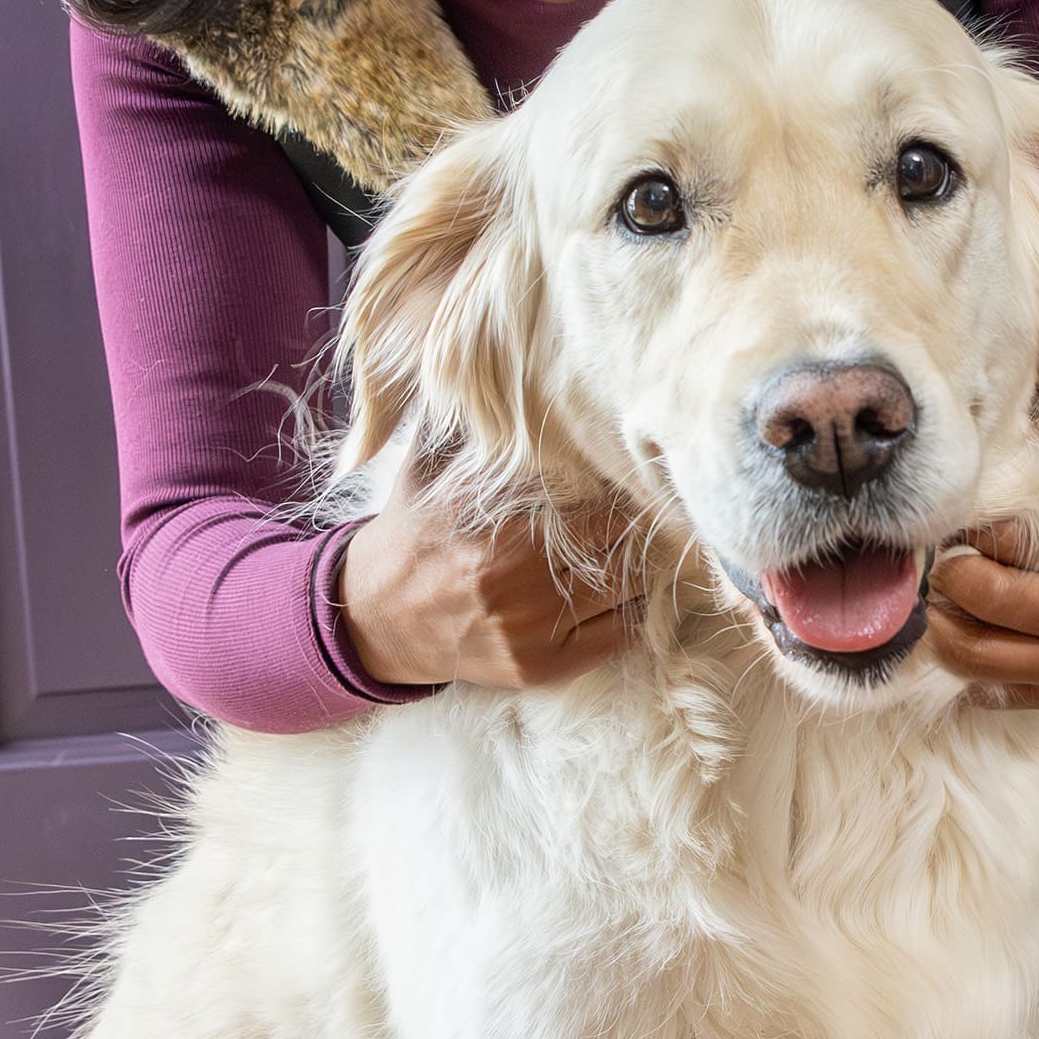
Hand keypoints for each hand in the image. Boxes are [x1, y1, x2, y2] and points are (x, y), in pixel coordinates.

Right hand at [337, 455, 639, 691]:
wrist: (375, 618)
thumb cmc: (412, 534)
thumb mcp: (424, 471)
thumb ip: (463, 426)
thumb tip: (492, 369)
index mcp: (495, 533)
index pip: (595, 507)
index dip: (624, 489)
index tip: (640, 473)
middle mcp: (515, 586)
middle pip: (617, 548)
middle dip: (642, 526)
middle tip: (663, 507)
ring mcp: (529, 633)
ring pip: (625, 593)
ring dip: (644, 566)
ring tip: (655, 543)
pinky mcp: (538, 668)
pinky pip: (614, 638)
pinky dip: (632, 610)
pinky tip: (631, 588)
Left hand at [925, 511, 1038, 709]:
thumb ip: (1003, 509)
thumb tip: (940, 524)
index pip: (1006, 537)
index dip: (965, 531)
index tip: (953, 528)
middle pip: (991, 597)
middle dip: (947, 577)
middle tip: (935, 567)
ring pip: (977, 651)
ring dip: (938, 624)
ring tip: (936, 601)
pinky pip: (979, 686)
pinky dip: (952, 662)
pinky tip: (956, 634)